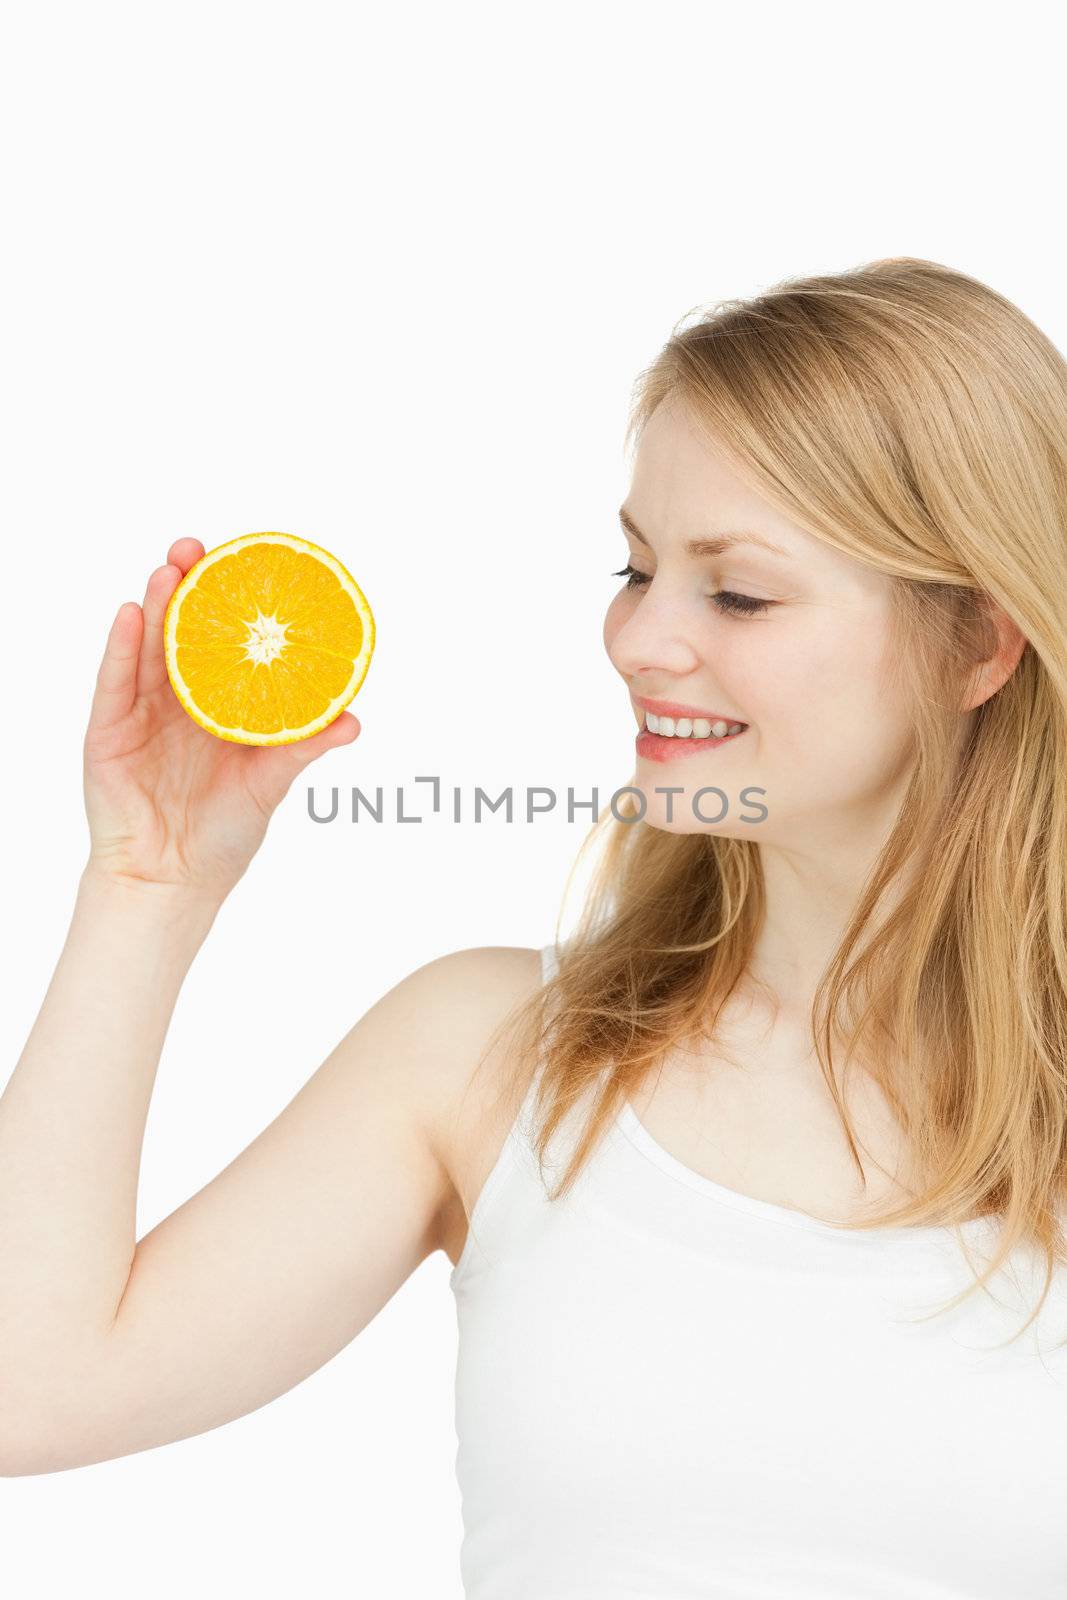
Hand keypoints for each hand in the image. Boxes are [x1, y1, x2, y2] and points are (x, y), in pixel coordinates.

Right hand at [82, 538, 360, 900]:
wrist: (175, 882)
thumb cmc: (224, 833)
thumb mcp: (270, 783)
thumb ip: (303, 747)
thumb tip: (354, 720)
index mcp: (216, 704)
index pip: (220, 642)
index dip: (226, 602)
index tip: (243, 563)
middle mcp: (176, 700)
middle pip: (179, 632)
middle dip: (185, 587)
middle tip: (196, 549)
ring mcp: (139, 713)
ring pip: (145, 648)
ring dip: (154, 606)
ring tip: (167, 570)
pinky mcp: (108, 733)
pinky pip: (113, 683)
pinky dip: (119, 648)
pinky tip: (128, 615)